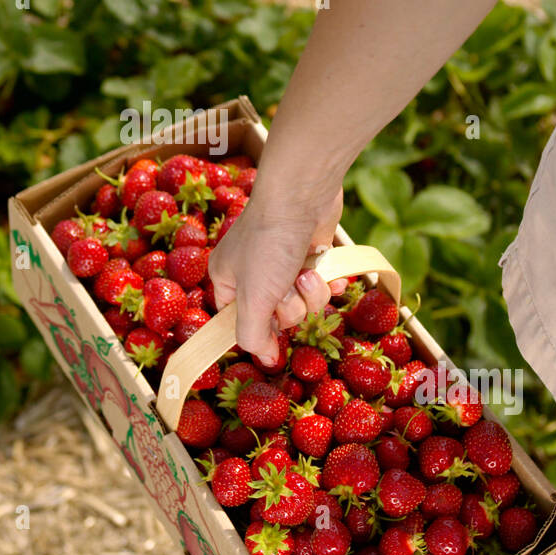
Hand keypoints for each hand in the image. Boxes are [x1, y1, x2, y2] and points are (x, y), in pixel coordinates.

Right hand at [207, 187, 345, 367]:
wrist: (301, 194)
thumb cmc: (269, 244)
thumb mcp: (253, 298)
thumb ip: (252, 335)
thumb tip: (264, 360)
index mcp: (226, 280)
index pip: (238, 323)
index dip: (260, 332)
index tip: (274, 335)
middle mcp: (252, 272)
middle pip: (277, 315)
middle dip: (291, 306)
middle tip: (289, 286)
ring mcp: (282, 262)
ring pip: (303, 301)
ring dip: (311, 291)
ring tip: (308, 270)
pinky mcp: (309, 253)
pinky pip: (322, 283)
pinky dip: (328, 280)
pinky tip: (330, 272)